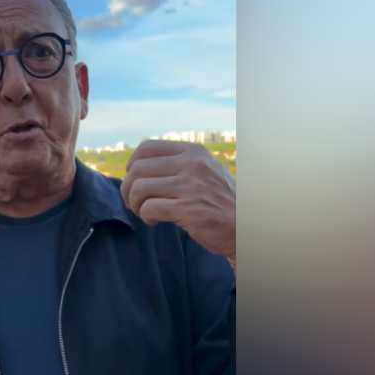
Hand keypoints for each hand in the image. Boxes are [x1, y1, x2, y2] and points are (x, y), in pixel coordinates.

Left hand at [120, 140, 235, 269]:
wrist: (246, 227)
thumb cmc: (220, 202)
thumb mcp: (204, 172)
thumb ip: (178, 165)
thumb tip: (136, 166)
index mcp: (193, 152)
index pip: (146, 147)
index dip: (132, 165)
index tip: (136, 181)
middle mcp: (192, 165)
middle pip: (137, 168)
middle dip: (128, 188)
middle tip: (135, 202)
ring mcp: (191, 186)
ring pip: (139, 188)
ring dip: (135, 204)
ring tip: (144, 212)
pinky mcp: (189, 209)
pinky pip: (149, 208)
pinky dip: (146, 216)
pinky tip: (155, 221)